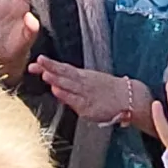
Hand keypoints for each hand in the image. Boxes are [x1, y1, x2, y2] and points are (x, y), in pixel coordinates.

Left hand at [35, 56, 155, 130]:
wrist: (130, 98)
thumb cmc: (110, 91)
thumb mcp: (91, 83)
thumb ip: (73, 85)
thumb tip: (57, 87)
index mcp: (83, 76)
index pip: (64, 68)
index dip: (50, 64)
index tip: (37, 60)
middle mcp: (83, 83)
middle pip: (64, 74)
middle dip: (49, 68)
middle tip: (37, 62)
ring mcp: (85, 94)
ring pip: (68, 85)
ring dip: (56, 79)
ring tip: (44, 73)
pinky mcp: (88, 107)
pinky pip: (75, 100)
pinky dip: (65, 95)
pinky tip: (57, 90)